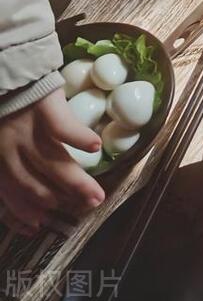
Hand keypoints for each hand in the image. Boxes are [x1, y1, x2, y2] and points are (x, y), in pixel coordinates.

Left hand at [0, 90, 103, 233]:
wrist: (9, 73)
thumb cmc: (3, 108)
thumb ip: (6, 164)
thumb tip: (30, 193)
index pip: (10, 194)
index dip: (23, 213)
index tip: (38, 227)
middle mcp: (9, 150)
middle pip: (35, 183)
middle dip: (59, 200)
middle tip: (85, 207)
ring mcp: (28, 130)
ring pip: (53, 162)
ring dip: (76, 182)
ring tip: (96, 194)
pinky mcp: (45, 108)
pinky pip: (63, 127)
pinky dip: (78, 138)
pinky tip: (95, 146)